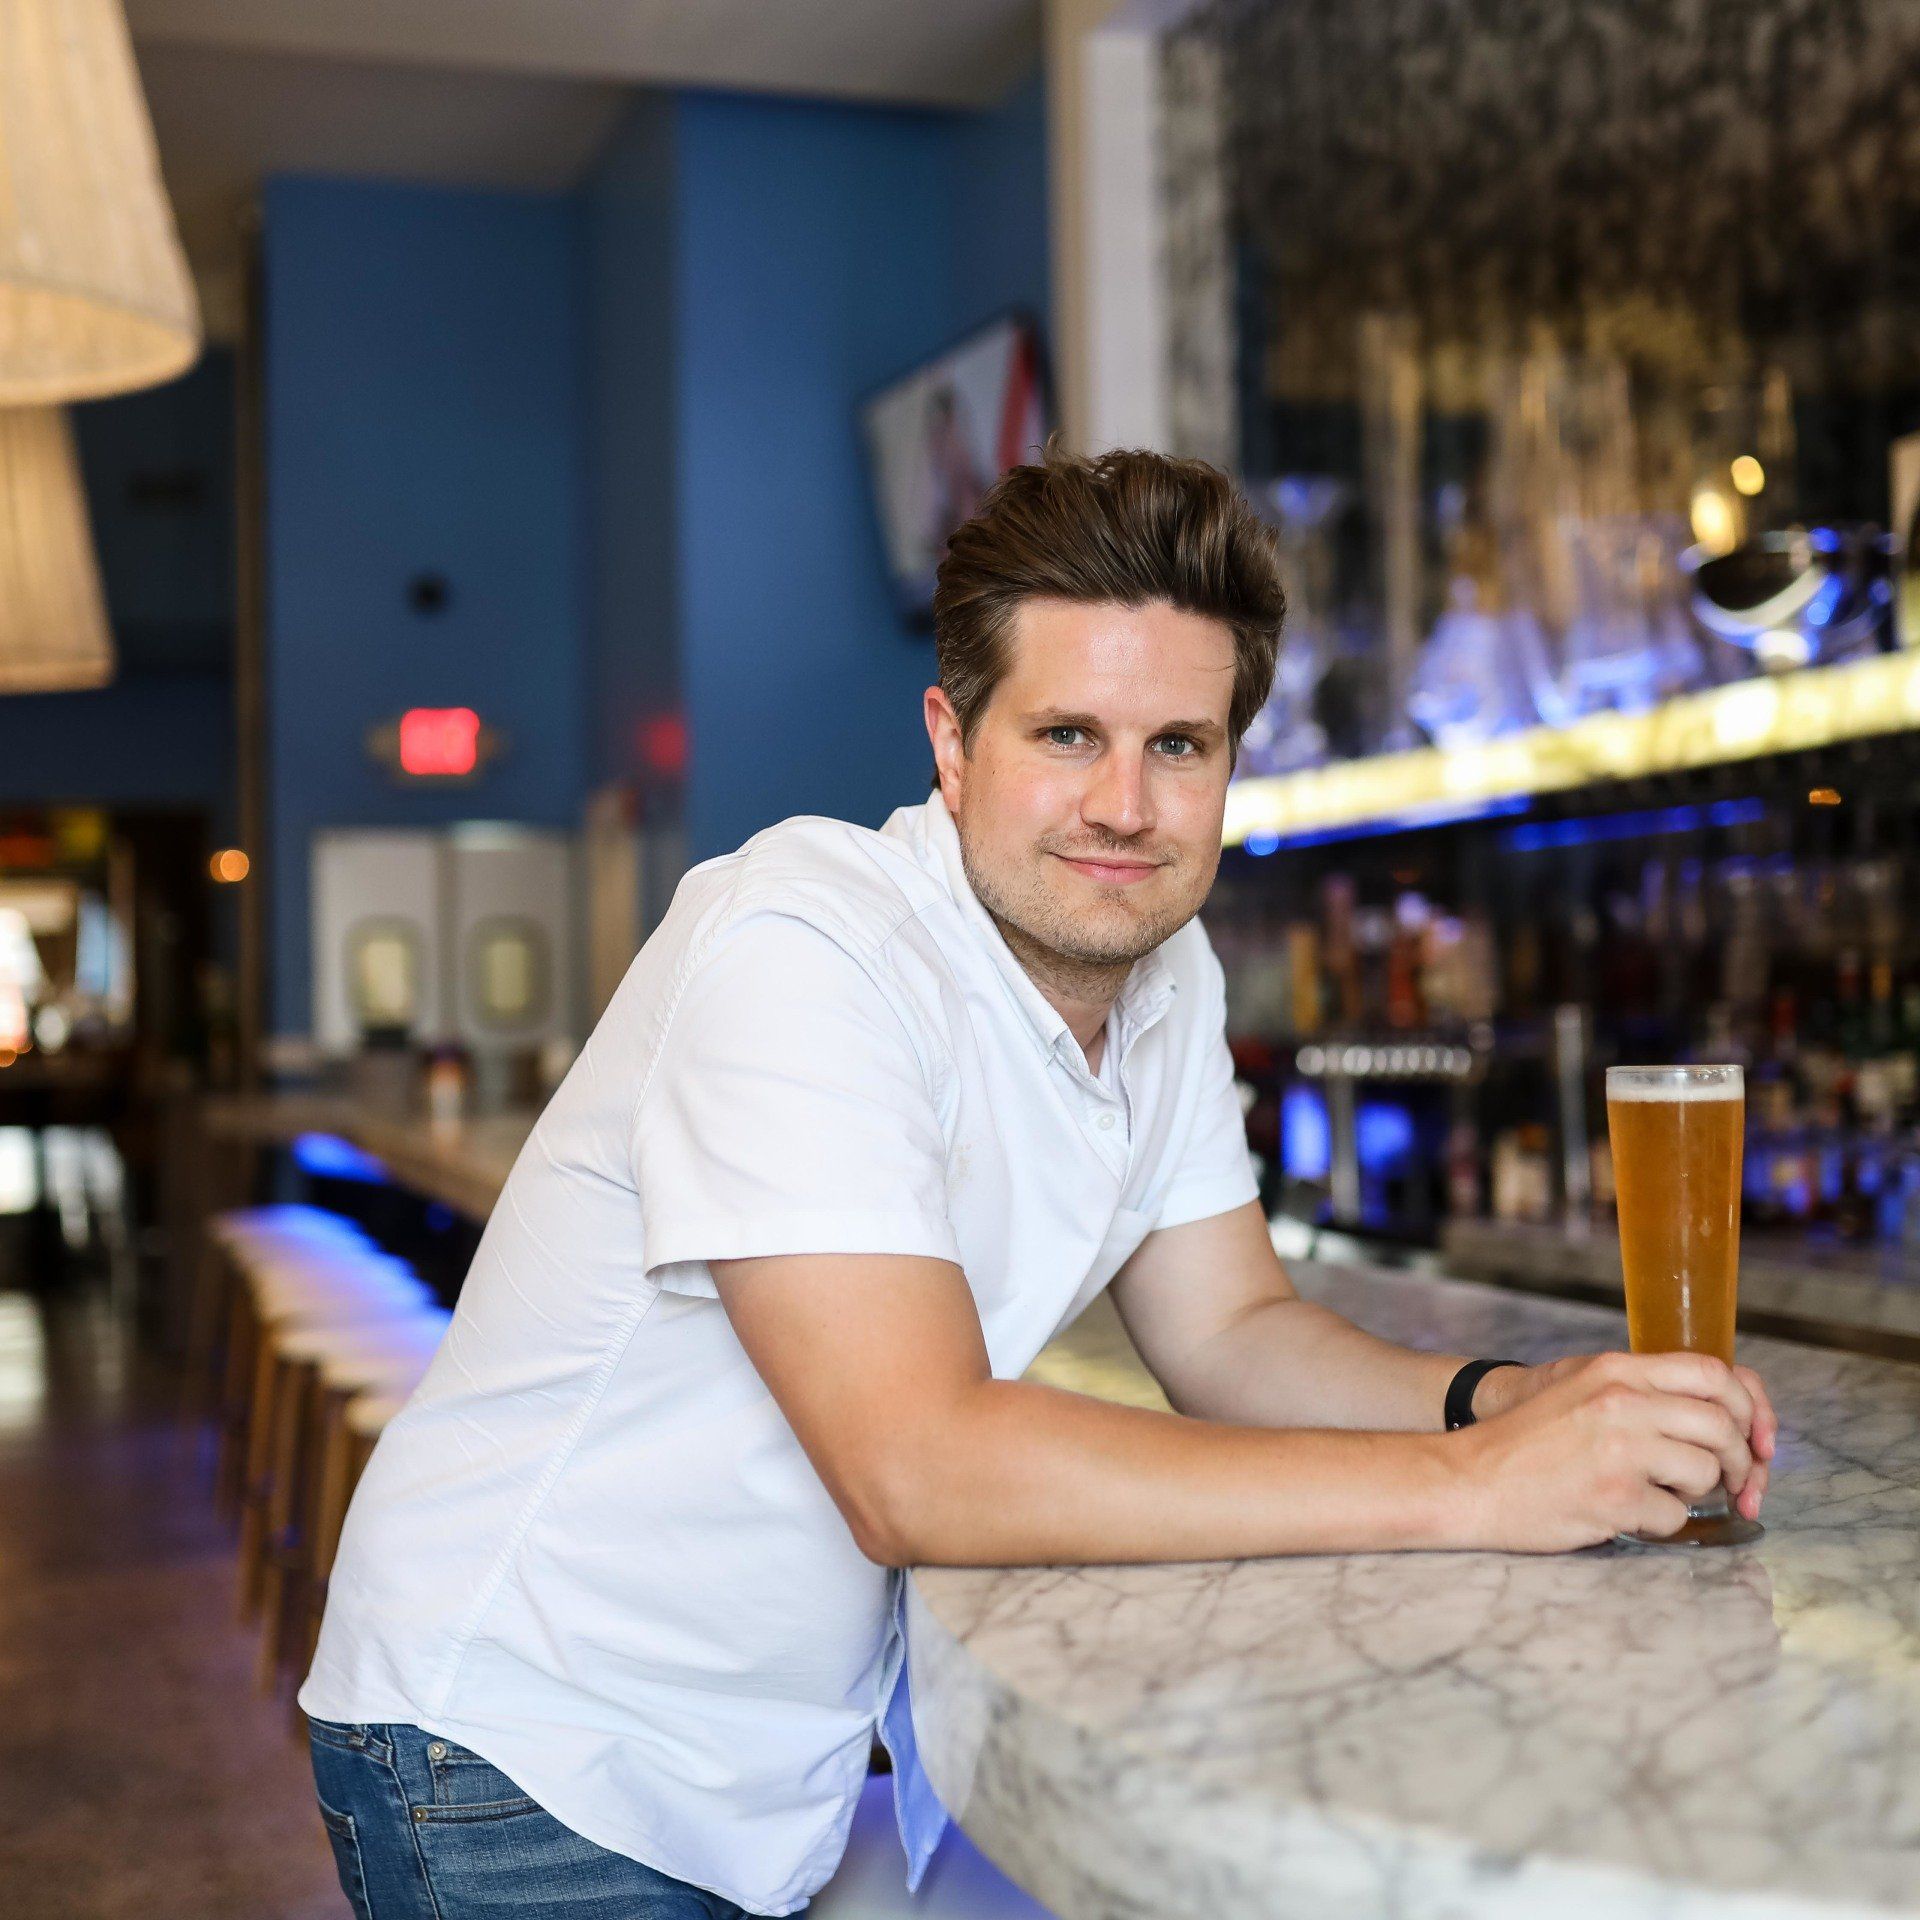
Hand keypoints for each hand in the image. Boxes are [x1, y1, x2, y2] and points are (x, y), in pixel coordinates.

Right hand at [1451, 1350, 1778, 1552]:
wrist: (1469, 1479)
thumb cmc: (1524, 1442)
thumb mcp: (1579, 1391)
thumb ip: (1638, 1391)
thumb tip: (1714, 1411)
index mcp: (1615, 1370)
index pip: (1713, 1372)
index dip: (1748, 1406)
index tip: (1755, 1436)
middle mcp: (1621, 1401)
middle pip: (1722, 1425)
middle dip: (1740, 1462)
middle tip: (1731, 1483)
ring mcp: (1619, 1448)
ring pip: (1705, 1472)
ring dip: (1695, 1493)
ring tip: (1658, 1493)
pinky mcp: (1615, 1497)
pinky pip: (1675, 1516)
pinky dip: (1660, 1523)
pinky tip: (1626, 1513)